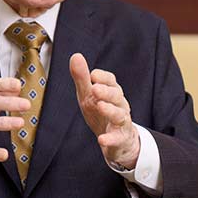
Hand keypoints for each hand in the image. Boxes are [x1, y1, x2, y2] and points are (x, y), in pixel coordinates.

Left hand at [69, 53, 139, 168]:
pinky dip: (110, 139)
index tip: (92, 75)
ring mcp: (122, 122)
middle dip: (107, 91)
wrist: (118, 141)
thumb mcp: (88, 95)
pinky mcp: (120, 139)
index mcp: (112, 92)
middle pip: (117, 95)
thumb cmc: (101, 114)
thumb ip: (83, 78)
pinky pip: (117, 138)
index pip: (111, 81)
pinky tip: (102, 139)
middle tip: (95, 89)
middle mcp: (120, 105)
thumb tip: (75, 56)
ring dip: (110, 110)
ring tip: (100, 106)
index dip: (103, 77)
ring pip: (119, 115)